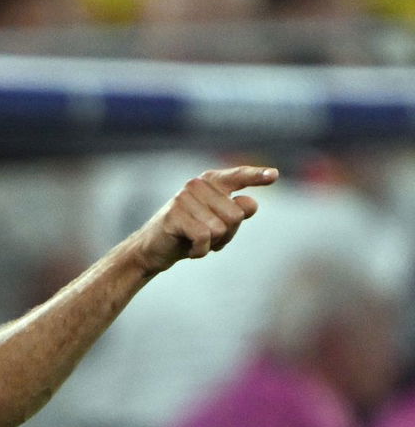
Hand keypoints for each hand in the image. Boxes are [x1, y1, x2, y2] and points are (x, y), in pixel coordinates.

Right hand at [129, 165, 277, 274]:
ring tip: (196, 242)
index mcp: (210, 182)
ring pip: (222, 228)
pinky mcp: (175, 216)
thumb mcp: (217, 223)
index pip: (238, 176)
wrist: (152, 250)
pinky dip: (200, 251)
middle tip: (206, 238)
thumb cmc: (188, 234)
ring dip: (213, 244)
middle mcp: (197, 185)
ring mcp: (184, 199)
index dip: (257, 176)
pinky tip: (189, 250)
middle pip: (237, 214)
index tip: (274, 175)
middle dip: (227, 234)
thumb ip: (237, 212)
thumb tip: (250, 203)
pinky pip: (205, 238)